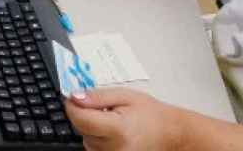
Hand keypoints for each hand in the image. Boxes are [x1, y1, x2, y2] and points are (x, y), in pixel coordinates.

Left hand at [65, 89, 184, 150]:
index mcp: (118, 130)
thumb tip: (74, 97)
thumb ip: (97, 97)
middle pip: (81, 130)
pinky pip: (93, 149)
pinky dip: (97, 140)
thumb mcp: (124, 96)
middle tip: (103, 108)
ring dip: (92, 129)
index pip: (80, 119)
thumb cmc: (151, 114)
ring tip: (112, 122)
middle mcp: (114, 150)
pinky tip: (112, 134)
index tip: (74, 97)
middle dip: (85, 116)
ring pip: (86, 140)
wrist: (170, 134)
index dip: (73, 105)